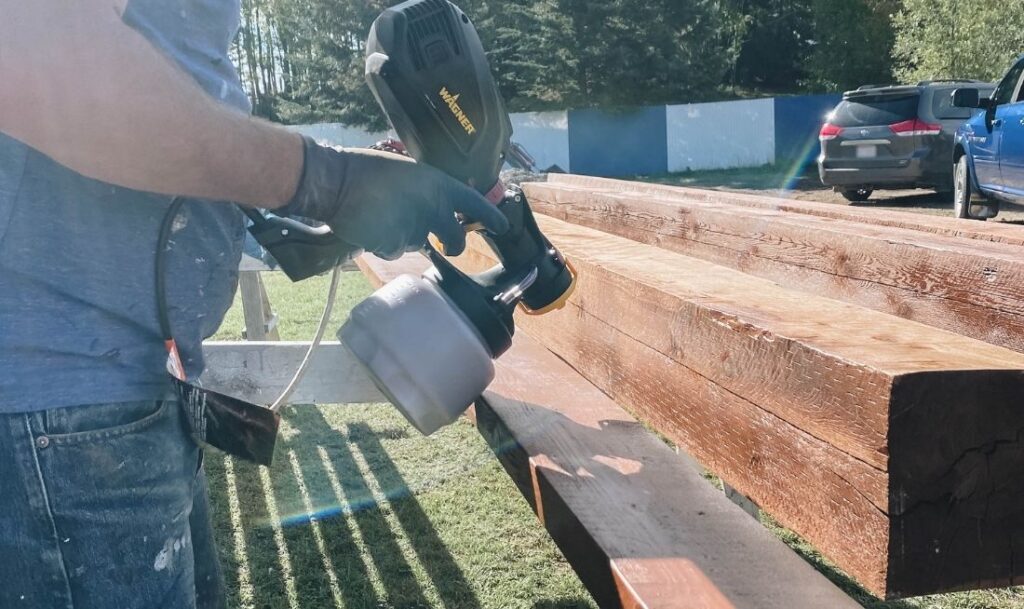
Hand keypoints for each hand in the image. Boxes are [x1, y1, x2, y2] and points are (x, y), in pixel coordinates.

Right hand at [281, 137, 508, 259]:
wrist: (337, 181)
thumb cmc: (369, 170)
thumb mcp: (409, 172)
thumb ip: (429, 192)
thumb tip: (440, 208)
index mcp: (439, 185)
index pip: (475, 204)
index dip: (491, 217)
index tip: (502, 227)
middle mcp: (433, 208)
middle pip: (455, 240)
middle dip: (452, 245)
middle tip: (447, 246)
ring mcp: (414, 228)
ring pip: (419, 243)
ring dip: (406, 236)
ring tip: (385, 216)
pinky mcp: (393, 244)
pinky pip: (396, 250)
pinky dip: (386, 243)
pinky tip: (373, 226)